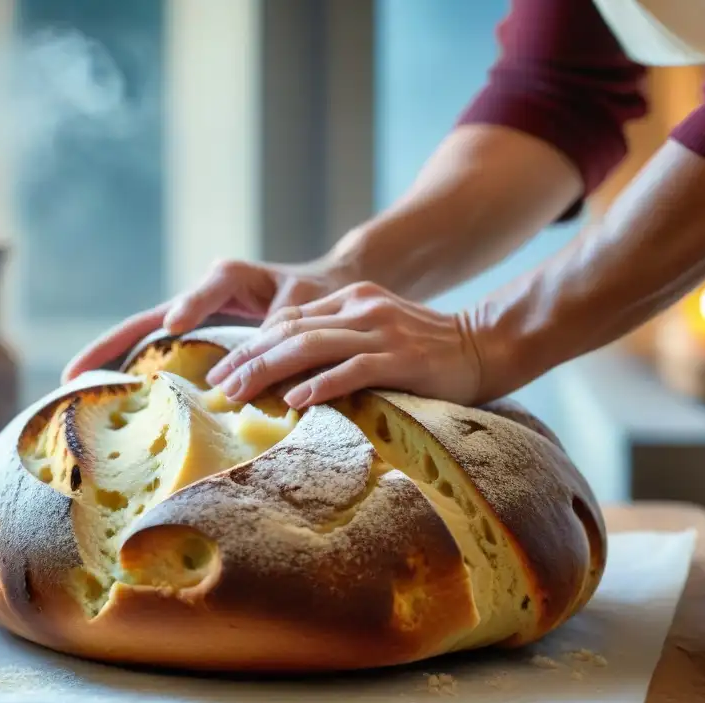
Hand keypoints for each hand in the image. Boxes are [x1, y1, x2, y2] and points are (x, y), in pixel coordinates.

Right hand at [61, 259, 353, 382]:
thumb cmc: (316, 294)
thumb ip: (287, 326)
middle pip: (148, 320)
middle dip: (111, 345)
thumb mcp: (307, 304)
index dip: (191, 304)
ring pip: (144, 339)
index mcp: (232, 277)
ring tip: (74, 390)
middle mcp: (202, 295)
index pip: (208, 287)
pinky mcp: (194, 339)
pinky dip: (134, 374)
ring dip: (112, 363)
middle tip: (73, 374)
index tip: (175, 323)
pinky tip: (112, 401)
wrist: (321, 292)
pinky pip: (158, 355)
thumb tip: (267, 362)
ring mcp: (192, 319)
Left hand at [204, 282, 484, 408]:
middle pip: (289, 331)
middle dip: (247, 359)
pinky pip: (352, 370)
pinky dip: (320, 384)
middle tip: (216, 386)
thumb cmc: (428, 351)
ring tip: (239, 394)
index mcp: (352, 300)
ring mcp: (382, 330)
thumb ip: (340, 344)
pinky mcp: (402, 357)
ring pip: (311, 346)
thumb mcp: (378, 334)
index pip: (288, 320)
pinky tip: (294, 400)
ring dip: (268, 371)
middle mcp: (362, 308)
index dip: (251, 345)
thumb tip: (290, 376)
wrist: (488, 345)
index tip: (221, 370)